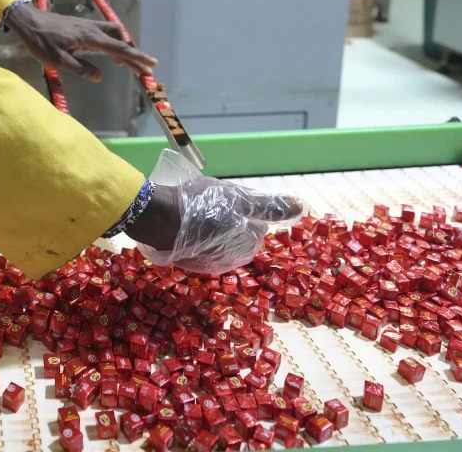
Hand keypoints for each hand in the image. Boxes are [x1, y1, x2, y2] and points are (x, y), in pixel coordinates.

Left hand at [2, 2, 156, 81]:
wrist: (28, 20)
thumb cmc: (40, 41)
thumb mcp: (57, 60)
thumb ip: (80, 68)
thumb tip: (100, 76)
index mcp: (89, 38)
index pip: (118, 49)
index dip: (135, 58)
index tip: (151, 65)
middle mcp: (92, 29)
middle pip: (120, 40)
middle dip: (134, 54)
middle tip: (145, 69)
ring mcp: (87, 25)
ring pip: (114, 33)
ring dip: (123, 46)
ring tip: (127, 62)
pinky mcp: (82, 25)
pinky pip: (105, 32)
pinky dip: (113, 42)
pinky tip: (108, 52)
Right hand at [125, 150, 304, 274]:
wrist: (158, 217)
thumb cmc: (202, 205)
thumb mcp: (241, 199)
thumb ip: (271, 205)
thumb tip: (303, 207)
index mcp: (247, 244)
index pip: (255, 222)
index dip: (242, 207)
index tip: (227, 199)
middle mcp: (230, 260)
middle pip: (236, 231)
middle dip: (227, 218)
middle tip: (210, 203)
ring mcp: (207, 262)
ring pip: (216, 237)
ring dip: (210, 225)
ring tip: (196, 211)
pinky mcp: (187, 261)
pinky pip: (198, 245)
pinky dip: (194, 234)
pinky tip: (184, 222)